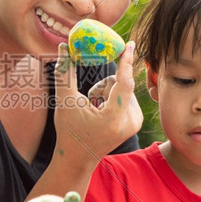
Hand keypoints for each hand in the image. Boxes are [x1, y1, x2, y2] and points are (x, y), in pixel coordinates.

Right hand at [53, 42, 142, 165]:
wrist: (79, 158)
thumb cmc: (68, 130)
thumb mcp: (64, 101)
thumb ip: (64, 72)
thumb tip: (63, 46)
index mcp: (112, 117)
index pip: (124, 82)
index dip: (126, 61)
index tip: (129, 44)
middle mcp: (130, 121)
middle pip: (121, 83)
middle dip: (104, 84)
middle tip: (90, 98)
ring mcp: (135, 123)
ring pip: (125, 88)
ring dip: (108, 91)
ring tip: (95, 108)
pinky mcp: (137, 122)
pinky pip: (128, 96)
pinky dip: (114, 97)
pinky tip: (103, 112)